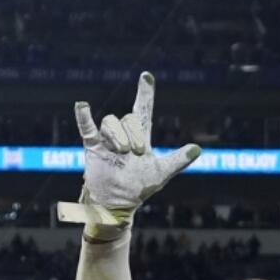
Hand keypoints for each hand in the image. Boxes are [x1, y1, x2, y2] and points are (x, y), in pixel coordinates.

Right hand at [73, 72, 199, 238]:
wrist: (118, 203)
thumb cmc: (140, 188)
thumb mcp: (161, 173)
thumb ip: (178, 160)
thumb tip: (198, 149)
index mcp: (140, 137)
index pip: (143, 109)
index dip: (145, 93)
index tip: (146, 76)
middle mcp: (123, 134)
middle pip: (128, 118)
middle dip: (133, 134)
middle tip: (135, 153)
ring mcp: (107, 140)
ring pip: (111, 122)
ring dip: (117, 136)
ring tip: (120, 153)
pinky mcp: (93, 147)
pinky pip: (87, 128)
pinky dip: (83, 117)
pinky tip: (82, 105)